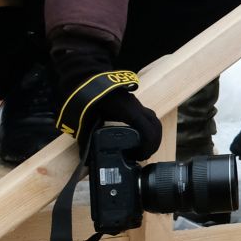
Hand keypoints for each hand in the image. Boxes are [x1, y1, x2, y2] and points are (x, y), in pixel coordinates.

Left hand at [52, 44, 162, 158]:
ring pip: (154, 121)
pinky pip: (149, 117)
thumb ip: (86, 139)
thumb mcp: (84, 119)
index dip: (148, 145)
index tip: (139, 157)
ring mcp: (136, 104)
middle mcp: (136, 106)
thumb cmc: (86, 97)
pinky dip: (149, 129)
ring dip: (153, 136)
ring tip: (142, 149)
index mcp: (126, 110)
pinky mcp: (134, 104)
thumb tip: (86, 161)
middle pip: (155, 126)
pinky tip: (139, 138)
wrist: (86, 78)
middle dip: (153, 143)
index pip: (147, 129)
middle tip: (142, 156)